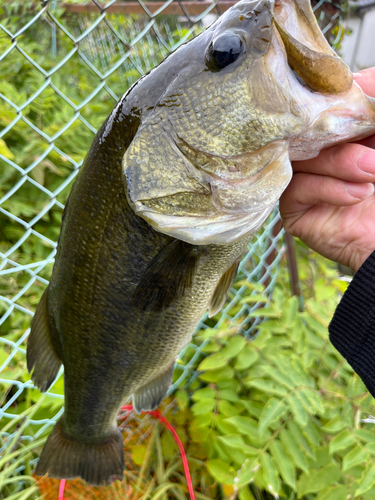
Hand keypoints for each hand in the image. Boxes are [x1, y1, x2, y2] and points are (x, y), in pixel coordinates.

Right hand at [280, 68, 374, 271]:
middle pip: (306, 131)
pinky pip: (294, 189)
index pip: (321, 108)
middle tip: (370, 151)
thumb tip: (353, 77)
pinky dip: (326, 188)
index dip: (331, 103)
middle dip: (340, 138)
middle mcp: (323, 156)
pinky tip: (356, 196)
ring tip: (370, 175)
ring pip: (299, 158)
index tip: (349, 101)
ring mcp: (308, 182)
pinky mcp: (297, 210)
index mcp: (346, 136)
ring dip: (338, 164)